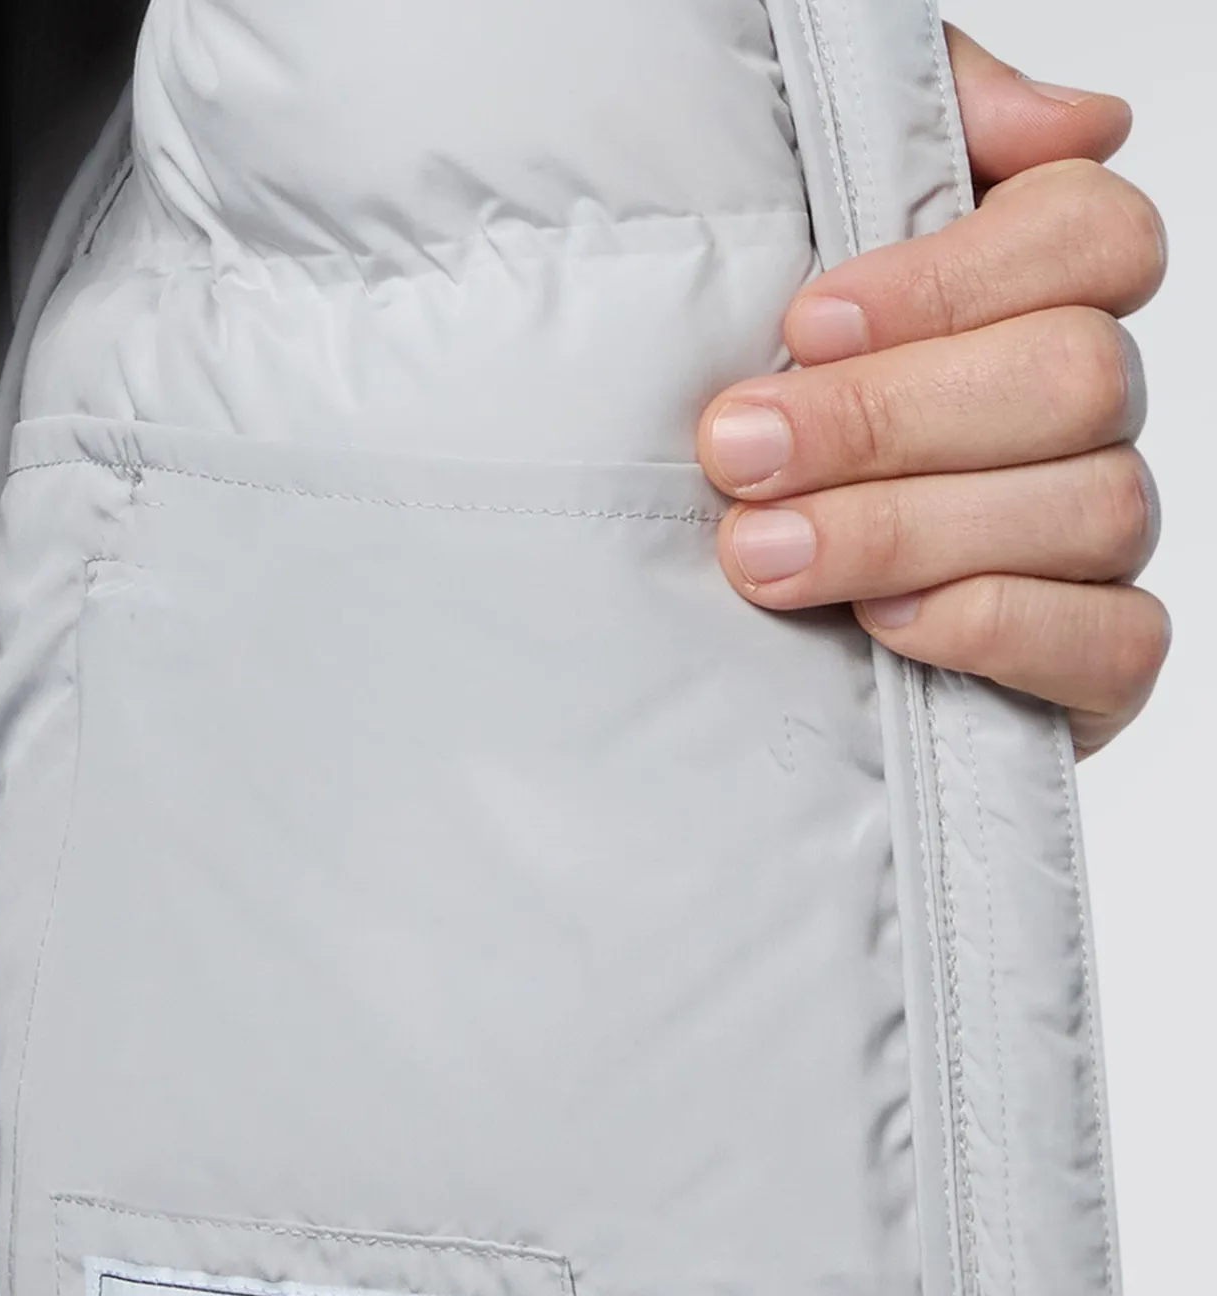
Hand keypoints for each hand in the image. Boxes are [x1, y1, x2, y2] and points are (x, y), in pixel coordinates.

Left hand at [698, 27, 1168, 756]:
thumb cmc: (764, 419)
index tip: (803, 326)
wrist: (700, 607)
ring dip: (904, 532)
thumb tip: (1075, 119)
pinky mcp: (1096, 660)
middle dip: (886, 421)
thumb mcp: (804, 233)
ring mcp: (1103, 535)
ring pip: (1088, 508)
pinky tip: (883, 625)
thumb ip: (925, 138)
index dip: (955, 280)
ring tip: (763, 555)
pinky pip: (1111, 643)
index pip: (1095, 236)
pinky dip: (994, 628)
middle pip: (1076, 378)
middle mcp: (1092, 410)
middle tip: (738, 456)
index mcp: (1042, 294)